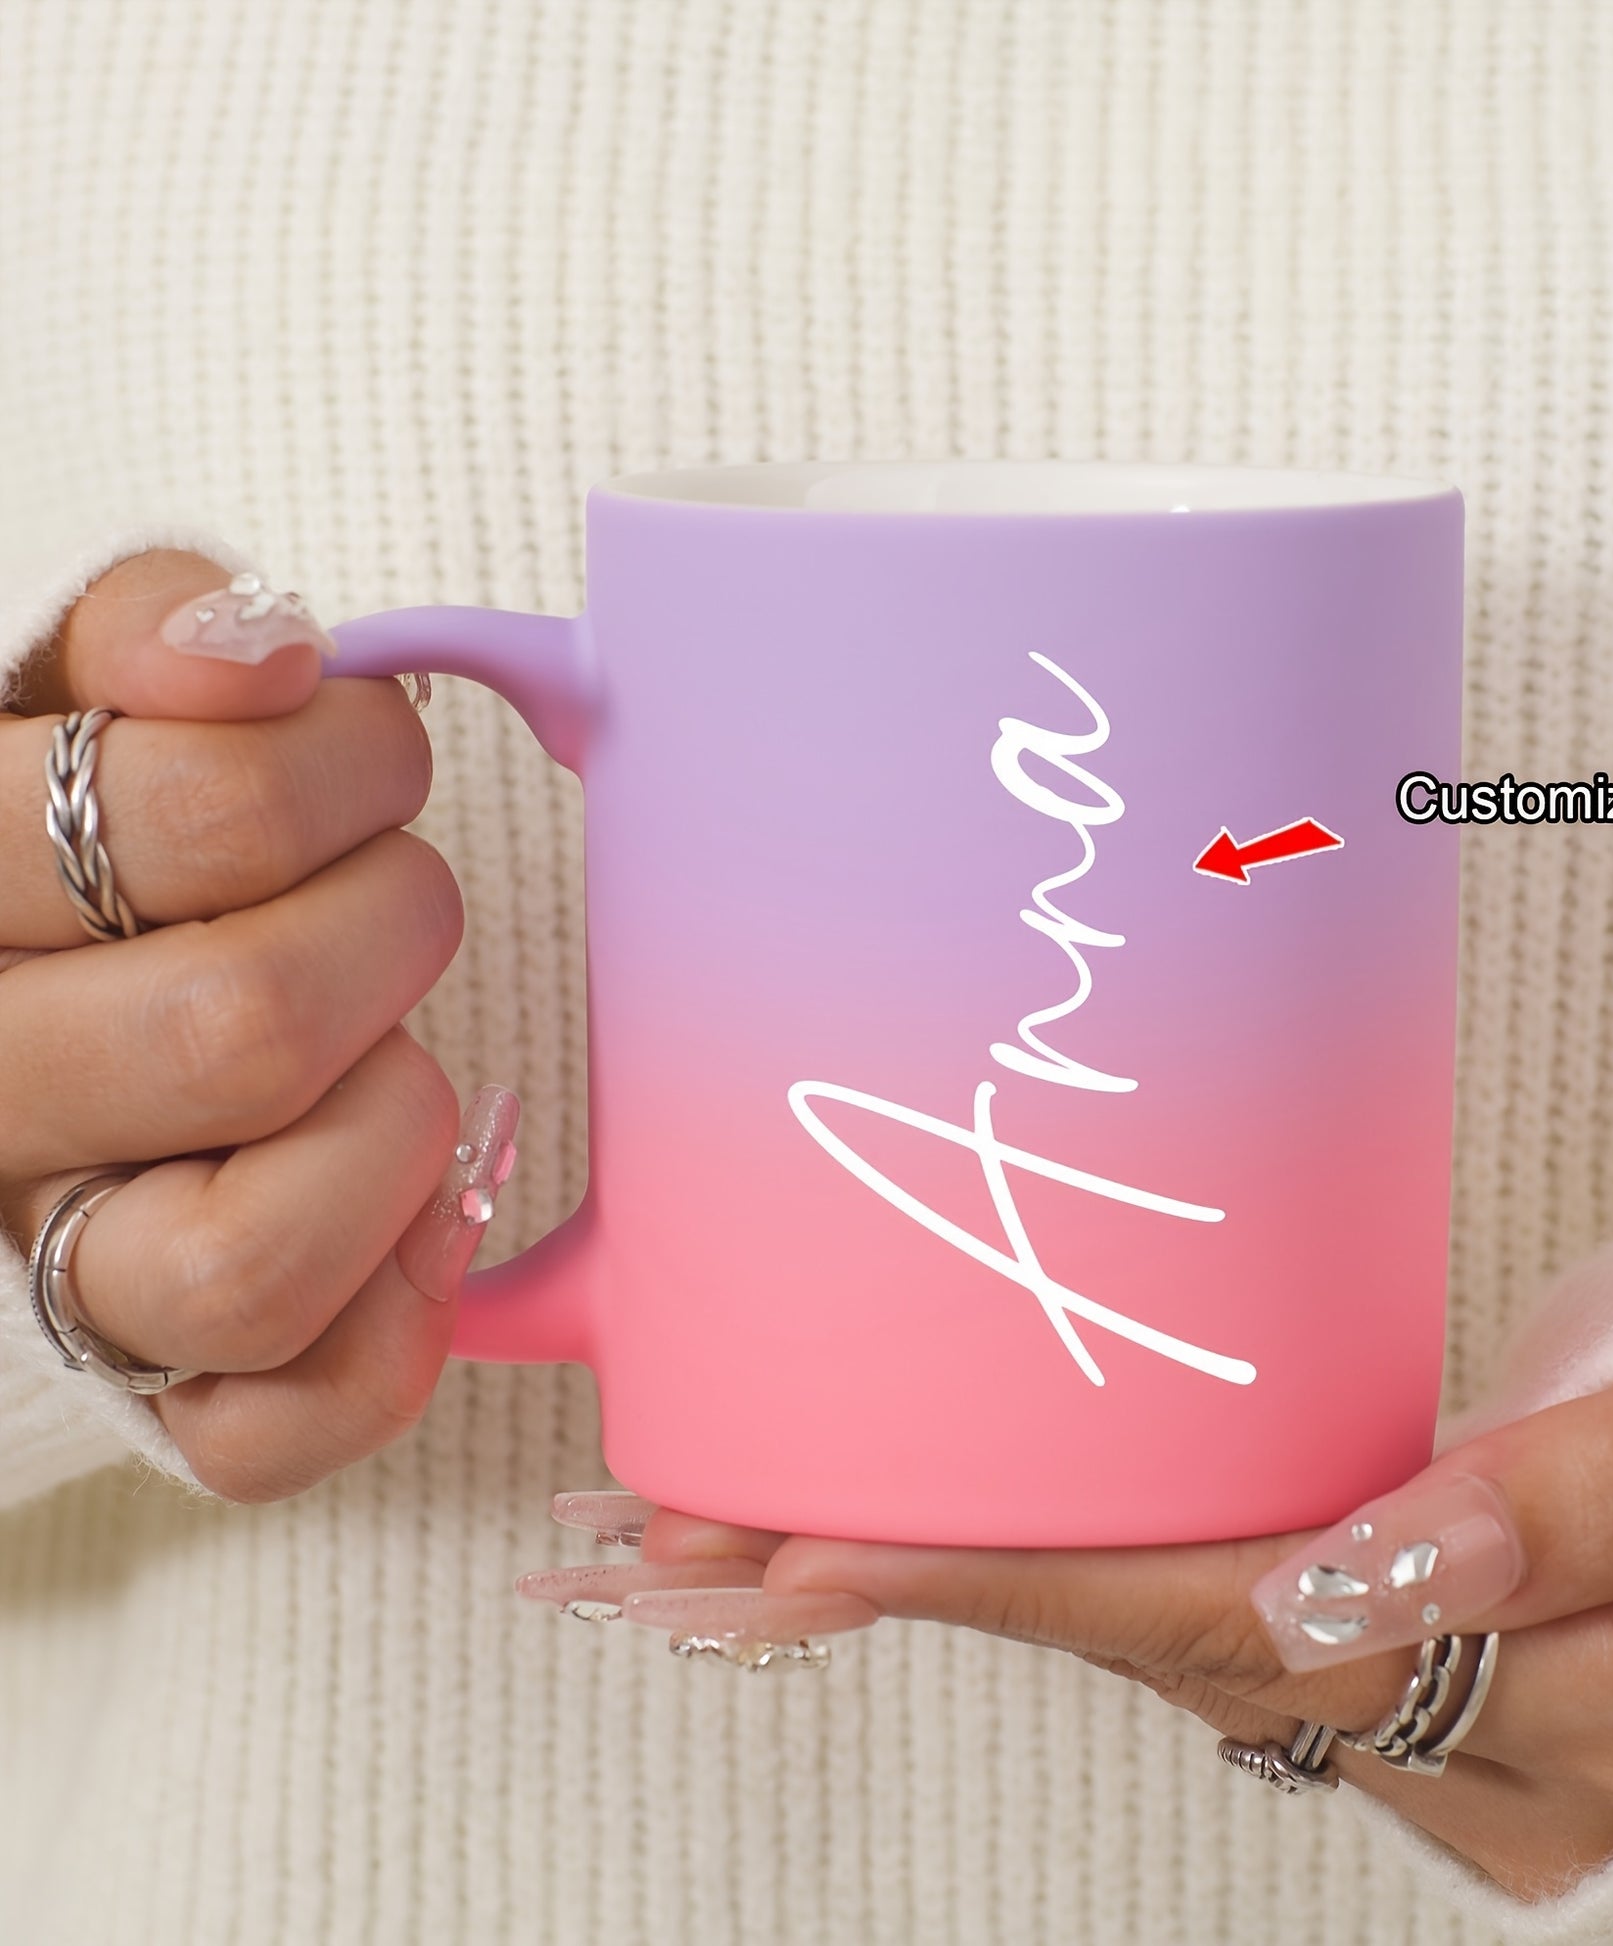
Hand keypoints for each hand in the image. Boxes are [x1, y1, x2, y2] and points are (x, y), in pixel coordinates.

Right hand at [0, 547, 512, 1499]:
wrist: (16, 988)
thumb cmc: (69, 844)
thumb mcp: (67, 695)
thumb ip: (144, 635)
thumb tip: (255, 653)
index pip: (201, 818)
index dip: (348, 764)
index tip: (367, 754)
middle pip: (246, 1032)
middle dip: (392, 930)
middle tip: (395, 892)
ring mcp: (41, 1270)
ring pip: (247, 1265)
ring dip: (393, 1127)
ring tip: (393, 1051)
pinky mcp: (138, 1392)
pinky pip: (273, 1426)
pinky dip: (391, 1323)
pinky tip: (420, 1208)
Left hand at [528, 1378, 1612, 1902]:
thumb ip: (1580, 1504)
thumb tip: (1389, 1557)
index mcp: (1527, 1695)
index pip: (1189, 1623)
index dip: (981, 1580)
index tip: (790, 1551)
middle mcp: (1453, 1732)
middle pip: (1125, 1648)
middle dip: (899, 1590)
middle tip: (681, 1546)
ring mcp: (1433, 1707)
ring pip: (1149, 1643)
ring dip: (958, 1584)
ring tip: (761, 1543)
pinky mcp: (1426, 1653)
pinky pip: (1211, 1618)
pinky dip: (1071, 1572)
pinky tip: (976, 1538)